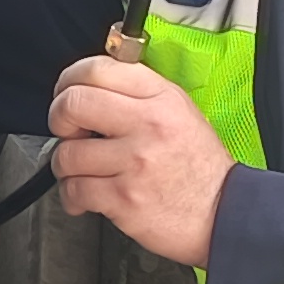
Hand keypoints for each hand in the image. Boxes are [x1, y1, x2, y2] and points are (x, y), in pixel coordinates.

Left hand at [47, 53, 233, 267]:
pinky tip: (85, 195)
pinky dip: (72, 196)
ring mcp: (135, 162)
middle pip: (73, 103)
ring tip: (81, 170)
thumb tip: (92, 86)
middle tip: (67, 130)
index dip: (69, 80)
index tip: (66, 93)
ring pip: (67, 153)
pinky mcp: (124, 199)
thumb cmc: (200, 167)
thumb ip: (138, 94)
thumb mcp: (180, 112)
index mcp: (160, 98)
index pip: (97, 69)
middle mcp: (147, 125)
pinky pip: (74, 190)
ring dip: (65, 165)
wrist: (224, 214)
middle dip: (58, 118)